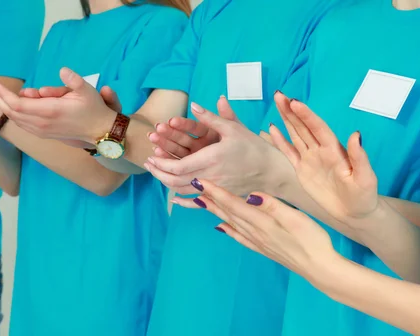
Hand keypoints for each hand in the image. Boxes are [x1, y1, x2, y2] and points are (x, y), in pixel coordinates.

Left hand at [0, 67, 116, 142]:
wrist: (99, 131)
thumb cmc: (93, 108)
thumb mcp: (86, 90)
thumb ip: (72, 79)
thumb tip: (61, 70)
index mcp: (49, 111)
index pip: (16, 104)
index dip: (2, 94)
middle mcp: (41, 124)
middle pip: (10, 112)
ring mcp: (41, 131)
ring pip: (14, 119)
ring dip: (2, 105)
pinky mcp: (42, 134)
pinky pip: (21, 123)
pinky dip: (11, 113)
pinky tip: (7, 104)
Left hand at [144, 96, 292, 207]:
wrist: (272, 171)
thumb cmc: (254, 147)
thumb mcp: (233, 128)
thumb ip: (211, 118)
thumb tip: (193, 105)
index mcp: (212, 159)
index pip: (179, 167)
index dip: (161, 164)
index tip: (150, 157)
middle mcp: (211, 176)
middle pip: (176, 181)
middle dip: (158, 173)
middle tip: (147, 164)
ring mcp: (214, 189)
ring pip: (183, 192)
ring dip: (166, 183)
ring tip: (156, 173)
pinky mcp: (219, 195)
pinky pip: (196, 201)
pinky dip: (182, 200)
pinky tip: (174, 199)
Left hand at [193, 178, 338, 281]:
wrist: (319, 269)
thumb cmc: (312, 241)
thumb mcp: (296, 218)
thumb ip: (272, 206)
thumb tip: (250, 194)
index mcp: (262, 222)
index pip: (233, 203)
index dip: (215, 191)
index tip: (199, 181)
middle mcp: (255, 232)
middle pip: (227, 213)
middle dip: (209, 199)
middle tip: (192, 188)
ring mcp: (258, 242)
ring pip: (230, 223)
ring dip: (215, 212)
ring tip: (200, 202)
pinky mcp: (263, 249)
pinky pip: (240, 237)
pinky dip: (228, 230)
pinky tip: (221, 228)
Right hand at [269, 92, 378, 221]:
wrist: (355, 214)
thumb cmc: (364, 196)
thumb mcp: (365, 178)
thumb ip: (359, 157)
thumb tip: (355, 135)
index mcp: (334, 150)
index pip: (318, 128)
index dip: (306, 115)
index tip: (295, 102)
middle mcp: (320, 150)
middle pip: (303, 126)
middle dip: (291, 110)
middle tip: (279, 94)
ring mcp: (310, 159)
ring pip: (296, 134)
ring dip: (286, 119)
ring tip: (277, 102)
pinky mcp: (302, 170)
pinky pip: (290, 153)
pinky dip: (281, 141)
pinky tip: (272, 129)